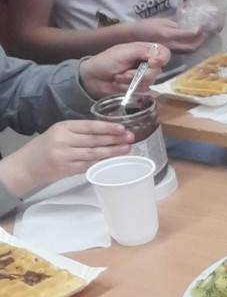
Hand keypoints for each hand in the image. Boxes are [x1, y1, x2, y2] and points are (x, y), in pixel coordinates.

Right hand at [1, 121, 133, 198]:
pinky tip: (113, 160)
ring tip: (126, 148)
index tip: (122, 128)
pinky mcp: (66, 169)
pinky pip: (88, 165)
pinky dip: (102, 162)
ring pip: (93, 153)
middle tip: (130, 138)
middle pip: (94, 140)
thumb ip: (79, 132)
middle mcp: (63, 140)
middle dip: (114, 139)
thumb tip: (107, 132)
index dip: (107, 127)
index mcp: (62, 127)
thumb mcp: (58, 133)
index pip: (89, 126)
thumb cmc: (44, 148)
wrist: (26, 166)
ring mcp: (64, 156)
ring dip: (112, 152)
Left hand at [79, 42, 169, 99]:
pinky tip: (118, 83)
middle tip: (124, 72)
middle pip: (157, 70)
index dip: (162, 58)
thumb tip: (159, 55)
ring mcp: (143, 76)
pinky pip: (141, 90)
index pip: (164, 53)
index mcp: (144, 50)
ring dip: (130, 80)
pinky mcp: (139, 88)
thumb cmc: (105, 61)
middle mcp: (146, 63)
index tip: (152, 63)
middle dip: (139, 74)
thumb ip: (141, 51)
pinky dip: (127, 87)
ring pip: (149, 82)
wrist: (92, 78)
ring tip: (117, 77)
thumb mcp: (122, 52)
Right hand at [133, 18, 208, 53]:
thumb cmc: (147, 26)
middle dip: (201, 40)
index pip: (190, 35)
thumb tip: (190, 28)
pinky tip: (191, 41)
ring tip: (201, 36)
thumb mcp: (163, 21)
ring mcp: (170, 51)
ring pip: (188, 50)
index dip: (200, 30)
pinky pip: (183, 51)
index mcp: (169, 35)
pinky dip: (190, 47)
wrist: (133, 36)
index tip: (204, 25)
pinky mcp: (169, 53)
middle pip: (192, 47)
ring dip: (197, 44)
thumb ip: (177, 26)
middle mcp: (171, 45)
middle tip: (205, 33)